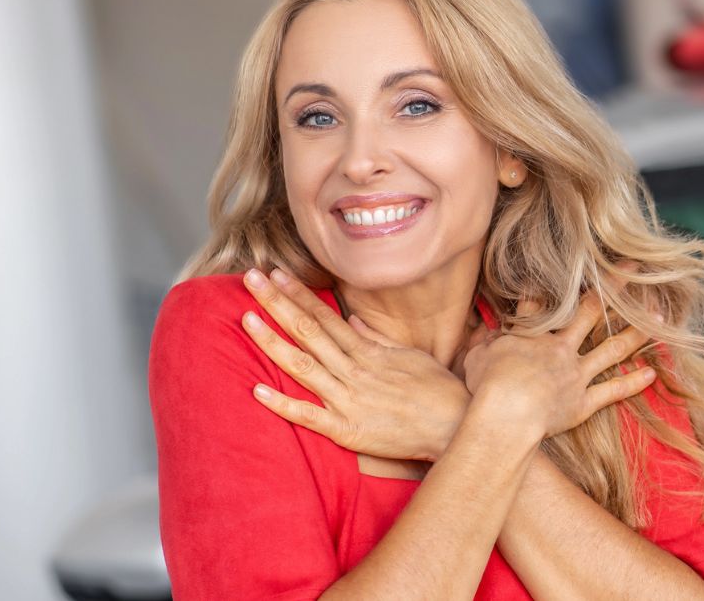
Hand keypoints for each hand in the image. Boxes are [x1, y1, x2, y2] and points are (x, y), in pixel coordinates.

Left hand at [240, 268, 469, 461]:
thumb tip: (353, 323)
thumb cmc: (438, 392)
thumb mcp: (411, 357)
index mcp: (368, 352)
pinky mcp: (349, 431)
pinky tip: (257, 390)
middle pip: (309, 332)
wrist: (456, 428)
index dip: (298, 294)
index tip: (276, 273)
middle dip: (277, 304)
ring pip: (304, 366)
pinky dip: (283, 404)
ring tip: (247, 320)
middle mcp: (354, 370)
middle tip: (250, 280)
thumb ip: (378, 340)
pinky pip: (310, 416)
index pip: (326, 317)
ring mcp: (349, 400)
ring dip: (273, 342)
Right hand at [461, 287, 657, 439]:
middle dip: (614, 288)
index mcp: (530, 335)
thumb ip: (484, 344)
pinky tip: (651, 372)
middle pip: (590, 311)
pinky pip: (612, 391)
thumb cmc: (486, 386)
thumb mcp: (475, 357)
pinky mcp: (583, 403)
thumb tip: (485, 336)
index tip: (571, 265)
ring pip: (611, 348)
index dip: (555, 283)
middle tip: (634, 268)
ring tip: (658, 315)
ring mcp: (575, 374)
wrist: (506, 415)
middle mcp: (559, 348)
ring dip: (636, 331)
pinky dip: (632, 383)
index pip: (543, 302)